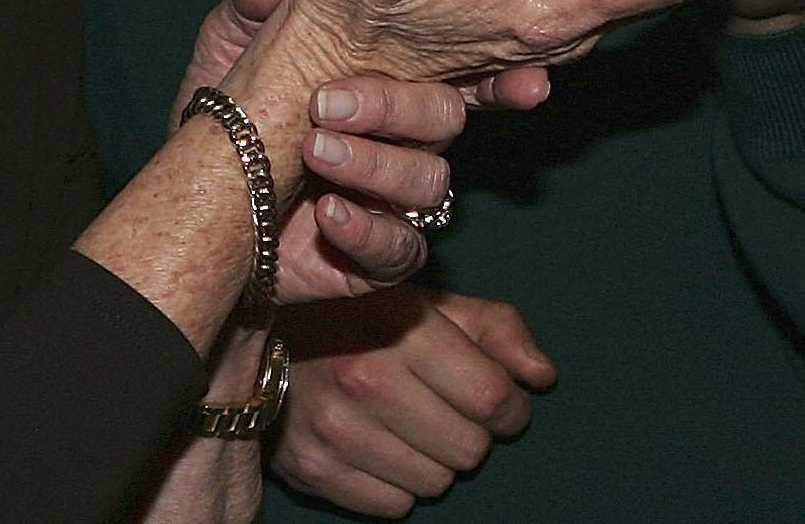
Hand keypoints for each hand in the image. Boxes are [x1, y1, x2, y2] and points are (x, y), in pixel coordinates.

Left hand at [179, 0, 524, 299]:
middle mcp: (405, 136)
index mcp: (391, 76)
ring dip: (374, 166)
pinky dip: (369, 232)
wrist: (199, 204)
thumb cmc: (228, 115)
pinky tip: (330, 213)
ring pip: (428, 183)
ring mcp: (394, 196)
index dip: (502, 72)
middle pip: (445, 117)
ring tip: (314, 151)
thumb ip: (254, 3)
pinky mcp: (376, 253)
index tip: (527, 77)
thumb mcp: (229, 47)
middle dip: (397, 107)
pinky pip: (400, 248)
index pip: (464, 66)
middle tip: (329, 103)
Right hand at [272, 288, 555, 516]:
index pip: (492, 397)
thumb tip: (542, 376)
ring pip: (436, 483)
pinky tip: (381, 447)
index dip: (512, 408)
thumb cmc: (360, 316)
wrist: (262, 335)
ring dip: (435, 460)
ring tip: (410, 425)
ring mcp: (334, 428)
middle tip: (449, 411)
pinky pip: (394, 506)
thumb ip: (496, 328)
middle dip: (472, 433)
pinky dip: (398, 484)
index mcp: (401, 326)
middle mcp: (365, 379)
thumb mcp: (429, 301)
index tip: (502, 402)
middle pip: (469, 449)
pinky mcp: (312, 468)